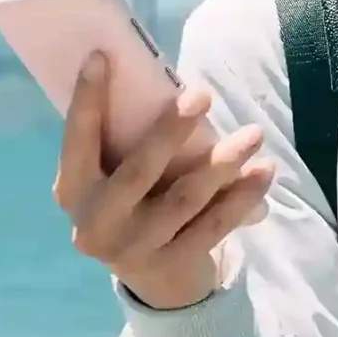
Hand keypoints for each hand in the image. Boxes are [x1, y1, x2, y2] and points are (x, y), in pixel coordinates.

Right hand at [55, 53, 276, 310]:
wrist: (152, 279)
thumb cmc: (133, 202)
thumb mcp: (111, 178)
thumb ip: (121, 142)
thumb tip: (153, 76)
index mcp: (73, 190)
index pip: (78, 141)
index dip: (87, 101)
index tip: (101, 57)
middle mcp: (97, 223)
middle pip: (138, 171)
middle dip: (171, 131)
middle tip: (203, 95)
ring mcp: (135, 248)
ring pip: (185, 199)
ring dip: (223, 162)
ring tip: (253, 133)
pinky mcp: (172, 265)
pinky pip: (213, 226)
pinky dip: (241, 197)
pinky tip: (264, 171)